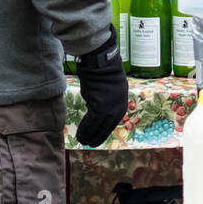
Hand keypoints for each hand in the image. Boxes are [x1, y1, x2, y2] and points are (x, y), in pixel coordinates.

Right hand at [73, 27, 127, 146]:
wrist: (100, 61)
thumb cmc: (101, 71)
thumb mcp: (109, 88)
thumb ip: (105, 100)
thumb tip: (97, 111)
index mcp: (122, 102)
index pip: (113, 121)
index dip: (104, 130)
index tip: (98, 137)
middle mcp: (118, 106)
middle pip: (107, 126)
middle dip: (98, 135)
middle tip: (89, 142)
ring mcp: (110, 106)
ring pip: (99, 126)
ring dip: (90, 134)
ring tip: (83, 140)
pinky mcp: (100, 106)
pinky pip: (92, 121)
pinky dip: (85, 129)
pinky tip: (80, 134)